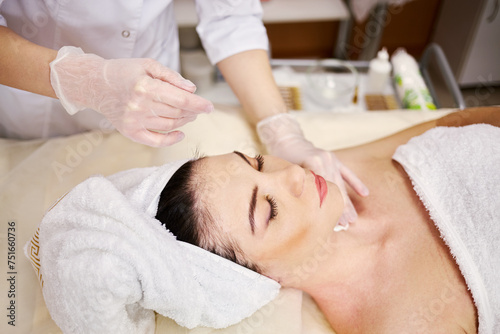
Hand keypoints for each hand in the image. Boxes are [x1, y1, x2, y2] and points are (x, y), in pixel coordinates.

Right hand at [50, 46, 213, 146]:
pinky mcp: (129, 132)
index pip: (180, 100)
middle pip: (177, 114)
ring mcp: (134, 121)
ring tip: (189, 114)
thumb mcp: (148, 64)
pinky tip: (180, 134)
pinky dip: (171, 140)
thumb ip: (171, 77)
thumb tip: (192, 90)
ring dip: (184, 121)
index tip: (210, 107)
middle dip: (193, 111)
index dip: (198, 104)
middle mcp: (140, 106)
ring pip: (169, 126)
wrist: (94, 84)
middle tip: (198, 107)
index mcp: (145, 87)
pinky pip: (156, 141)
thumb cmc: (123, 71)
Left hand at [257, 113, 368, 226]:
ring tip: (353, 219)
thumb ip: (296, 186)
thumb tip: (301, 210)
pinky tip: (365, 194)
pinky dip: (356, 183)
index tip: (332, 223)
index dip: (327, 207)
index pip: (322, 191)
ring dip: (347, 202)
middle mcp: (324, 161)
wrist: (288, 140)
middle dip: (341, 209)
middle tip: (345, 226)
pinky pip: (347, 173)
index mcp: (312, 164)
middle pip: (334, 189)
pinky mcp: (335, 159)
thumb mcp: (286, 172)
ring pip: (341, 185)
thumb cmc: (282, 159)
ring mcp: (331, 160)